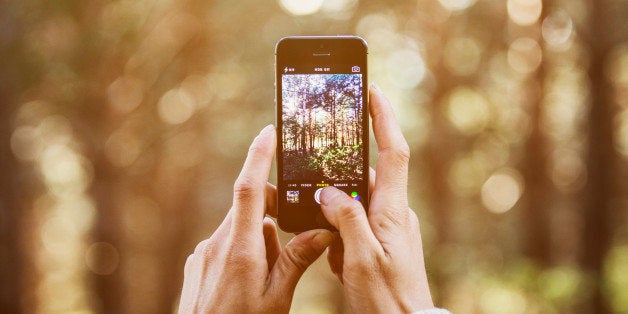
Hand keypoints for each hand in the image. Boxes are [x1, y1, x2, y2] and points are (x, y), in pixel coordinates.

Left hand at [179, 125, 333, 312]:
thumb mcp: (277, 299)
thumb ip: (296, 261)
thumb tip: (321, 232)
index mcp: (240, 249)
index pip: (248, 189)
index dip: (258, 156)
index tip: (268, 132)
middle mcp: (217, 244)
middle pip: (250, 211)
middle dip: (273, 218)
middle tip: (286, 249)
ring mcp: (203, 253)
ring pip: (240, 229)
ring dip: (259, 240)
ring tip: (265, 279)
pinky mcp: (197, 263)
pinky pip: (226, 244)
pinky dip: (242, 251)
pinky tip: (246, 283)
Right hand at [321, 84, 433, 312]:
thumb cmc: (386, 296)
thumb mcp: (360, 257)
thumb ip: (345, 218)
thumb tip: (327, 191)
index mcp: (392, 210)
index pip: (394, 151)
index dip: (384, 118)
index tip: (372, 91)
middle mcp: (394, 213)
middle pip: (365, 179)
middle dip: (340, 184)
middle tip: (322, 194)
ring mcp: (389, 228)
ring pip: (354, 206)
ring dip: (336, 221)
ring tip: (333, 248)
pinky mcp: (382, 243)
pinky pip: (355, 228)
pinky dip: (340, 238)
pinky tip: (336, 259)